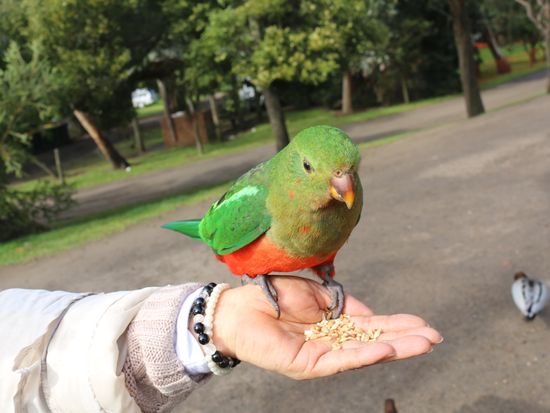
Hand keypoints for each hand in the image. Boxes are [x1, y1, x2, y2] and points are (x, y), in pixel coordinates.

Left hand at [211, 276, 441, 379]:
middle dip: (404, 340)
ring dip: (393, 349)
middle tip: (435, 338)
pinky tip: (384, 351)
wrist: (241, 306)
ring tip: (421, 344)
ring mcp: (322, 356)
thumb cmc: (275, 296)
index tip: (424, 325)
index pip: (373, 327)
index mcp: (336, 325)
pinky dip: (362, 356)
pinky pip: (339, 361)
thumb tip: (371, 313)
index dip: (398, 326)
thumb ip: (344, 305)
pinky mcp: (307, 365)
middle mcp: (333, 342)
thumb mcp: (317, 295)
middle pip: (374, 343)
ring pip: (362, 354)